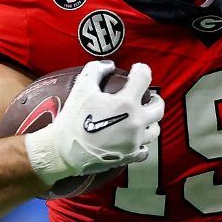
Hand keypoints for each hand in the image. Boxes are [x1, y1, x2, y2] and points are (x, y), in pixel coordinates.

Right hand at [24, 61, 163, 184]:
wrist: (63, 151)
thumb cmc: (72, 119)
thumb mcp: (81, 88)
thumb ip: (96, 70)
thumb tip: (109, 65)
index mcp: (126, 103)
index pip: (144, 78)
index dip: (141, 70)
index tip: (137, 70)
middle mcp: (136, 122)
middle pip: (158, 107)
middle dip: (155, 99)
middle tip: (149, 98)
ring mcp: (135, 141)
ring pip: (154, 130)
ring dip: (151, 122)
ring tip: (143, 119)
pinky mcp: (130, 156)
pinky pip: (144, 150)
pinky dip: (142, 144)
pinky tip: (135, 140)